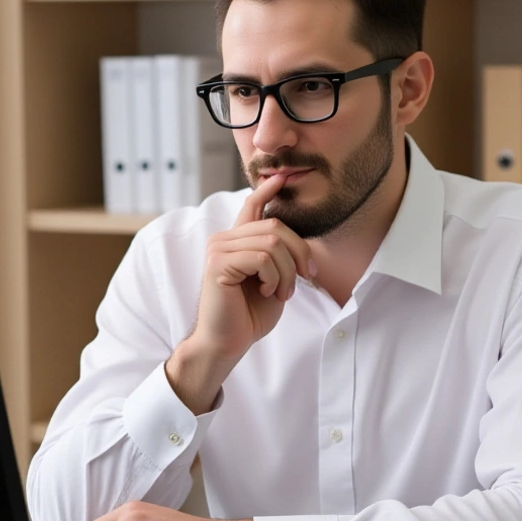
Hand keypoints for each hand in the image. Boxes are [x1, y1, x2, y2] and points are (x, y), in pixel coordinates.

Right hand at [181, 173, 314, 364]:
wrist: (228, 343)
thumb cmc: (249, 315)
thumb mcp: (272, 279)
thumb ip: (276, 255)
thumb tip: (291, 237)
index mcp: (236, 241)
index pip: (251, 205)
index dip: (267, 189)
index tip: (282, 177)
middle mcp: (223, 239)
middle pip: (275, 226)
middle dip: (299, 253)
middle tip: (303, 279)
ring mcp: (218, 249)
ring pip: (272, 243)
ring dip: (287, 272)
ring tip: (282, 293)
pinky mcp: (218, 263)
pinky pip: (262, 258)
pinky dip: (275, 278)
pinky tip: (268, 292)